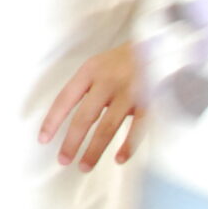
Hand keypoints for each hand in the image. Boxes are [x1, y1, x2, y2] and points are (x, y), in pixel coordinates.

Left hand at [41, 44, 141, 169]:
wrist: (164, 42)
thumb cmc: (126, 58)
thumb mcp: (101, 63)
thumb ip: (87, 86)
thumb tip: (68, 117)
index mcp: (90, 70)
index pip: (65, 99)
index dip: (52, 120)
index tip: (43, 140)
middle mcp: (107, 81)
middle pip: (84, 118)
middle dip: (71, 142)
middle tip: (63, 160)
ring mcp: (129, 92)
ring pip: (107, 127)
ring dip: (94, 150)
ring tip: (84, 166)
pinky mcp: (149, 101)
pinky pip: (137, 128)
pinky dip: (128, 146)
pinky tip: (119, 159)